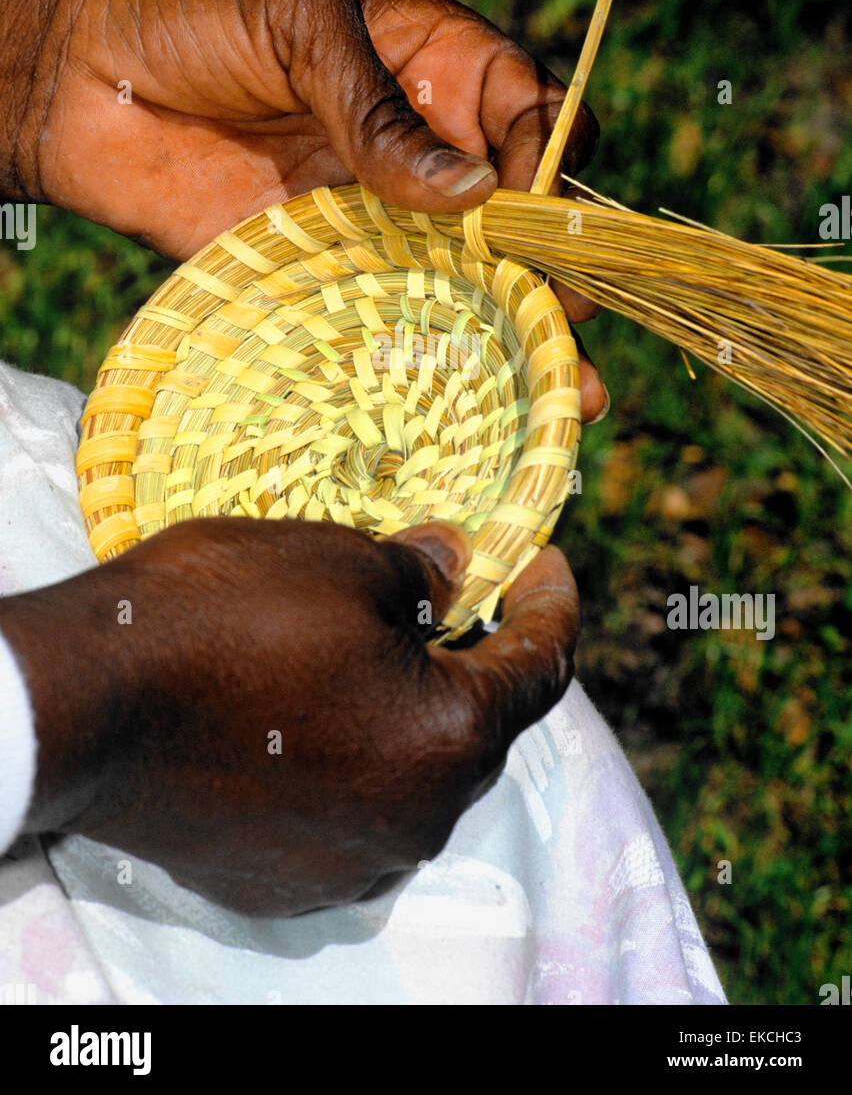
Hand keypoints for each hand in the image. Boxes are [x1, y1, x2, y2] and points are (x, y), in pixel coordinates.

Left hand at [0, 0, 605, 418]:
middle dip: (554, 271)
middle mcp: (415, 145)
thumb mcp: (298, 26)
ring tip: (561, 393)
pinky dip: (424, 355)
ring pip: (464, 277)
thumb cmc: (185, 6)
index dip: (551, 168)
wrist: (67, 69)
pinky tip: (465, 402)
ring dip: (512, 331)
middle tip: (570, 327)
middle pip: (513, 214)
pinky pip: (381, 312)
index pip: (531, 118)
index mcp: (433, 63)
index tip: (539, 220)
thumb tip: (473, 194)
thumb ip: (379, 110)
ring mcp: (368, 211)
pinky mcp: (313, 264)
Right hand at [1, 518, 579, 916]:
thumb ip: (425, 572)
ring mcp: (348, 860)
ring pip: (411, 778)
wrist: (86, 703)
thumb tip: (458, 567)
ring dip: (406, 717)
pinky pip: (349, 813)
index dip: (551, 604)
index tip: (544, 562)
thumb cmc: (224, 617)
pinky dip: (351, 762)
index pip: (540, 669)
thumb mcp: (342, 559)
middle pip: (476, 731)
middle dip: (471, 660)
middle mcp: (416, 821)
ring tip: (367, 654)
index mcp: (451, 740)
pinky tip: (310, 714)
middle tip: (448, 600)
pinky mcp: (283, 879)